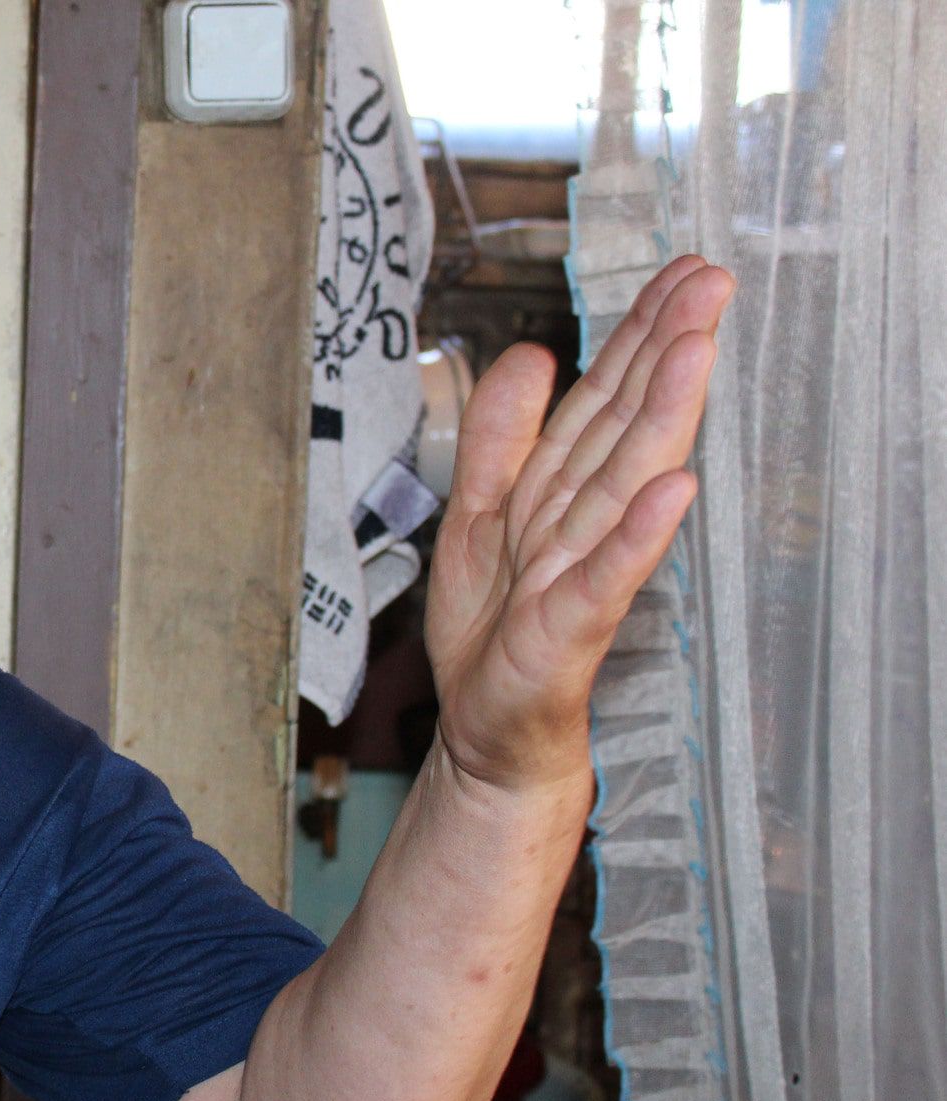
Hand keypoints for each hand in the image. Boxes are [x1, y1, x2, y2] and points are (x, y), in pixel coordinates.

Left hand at [423, 256, 736, 794]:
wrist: (487, 739)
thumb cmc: (495, 639)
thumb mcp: (477, 518)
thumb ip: (499, 438)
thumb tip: (529, 354)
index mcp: (557, 495)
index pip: (604, 401)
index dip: (638, 336)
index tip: (680, 273)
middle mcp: (578, 527)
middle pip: (625, 427)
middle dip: (666, 352)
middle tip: (710, 283)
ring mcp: (578, 577)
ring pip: (623, 484)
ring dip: (663, 417)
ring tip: (698, 349)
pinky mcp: (567, 633)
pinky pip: (604, 578)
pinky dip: (638, 535)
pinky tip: (675, 490)